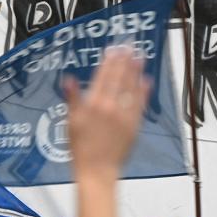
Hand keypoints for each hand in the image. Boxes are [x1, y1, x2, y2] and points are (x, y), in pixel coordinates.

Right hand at [65, 45, 150, 176]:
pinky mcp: (134, 126)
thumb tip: (69, 80)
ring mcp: (124, 116)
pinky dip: (144, 92)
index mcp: (93, 104)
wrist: (97, 170)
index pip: (103, 77)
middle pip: (119, 79)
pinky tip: (147, 81)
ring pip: (131, 89)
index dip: (109, 62)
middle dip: (125, 61)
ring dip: (136, 72)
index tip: (114, 49)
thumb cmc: (81, 149)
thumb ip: (72, 99)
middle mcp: (110, 107)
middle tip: (130, 46)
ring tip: (140, 57)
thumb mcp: (71, 122)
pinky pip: (140, 105)